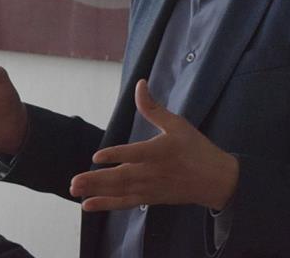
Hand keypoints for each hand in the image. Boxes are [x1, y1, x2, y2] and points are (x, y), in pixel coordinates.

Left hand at [69, 79, 238, 211]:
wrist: (215, 180)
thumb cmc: (196, 148)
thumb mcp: (177, 124)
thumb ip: (153, 108)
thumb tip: (140, 84)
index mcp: (161, 151)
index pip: (135, 154)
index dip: (116, 155)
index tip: (97, 157)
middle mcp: (153, 172)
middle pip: (121, 177)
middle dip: (96, 180)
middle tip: (74, 182)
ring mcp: (150, 188)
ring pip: (120, 191)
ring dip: (96, 192)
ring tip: (75, 190)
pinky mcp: (150, 198)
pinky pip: (125, 203)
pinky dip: (107, 205)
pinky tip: (88, 205)